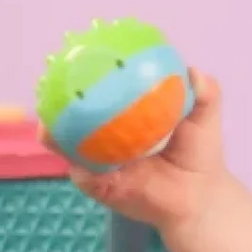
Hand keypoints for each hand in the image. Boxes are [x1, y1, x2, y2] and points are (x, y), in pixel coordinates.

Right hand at [47, 69, 228, 232]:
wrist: (199, 194)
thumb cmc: (198, 151)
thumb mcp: (202, 114)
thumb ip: (203, 91)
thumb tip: (193, 73)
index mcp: (123, 114)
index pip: (97, 91)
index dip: (81, 76)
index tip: (72, 57)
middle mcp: (105, 136)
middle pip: (69, 116)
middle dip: (52, 102)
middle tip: (48, 86)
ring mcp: (99, 162)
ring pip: (67, 147)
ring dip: (54, 135)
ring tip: (48, 127)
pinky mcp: (101, 187)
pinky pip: (84, 176)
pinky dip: (81, 168)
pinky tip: (82, 163)